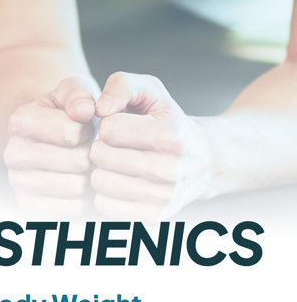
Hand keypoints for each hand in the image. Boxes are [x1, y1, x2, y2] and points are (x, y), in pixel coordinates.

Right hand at [4, 77, 96, 214]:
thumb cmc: (66, 113)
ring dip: (89, 175)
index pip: (71, 132)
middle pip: (77, 161)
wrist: (49, 138)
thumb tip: (84, 110)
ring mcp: (18, 182)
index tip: (83, 126)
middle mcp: (13, 153)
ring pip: (77, 187)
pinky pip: (75, 208)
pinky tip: (77, 180)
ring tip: (82, 163)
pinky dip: (84, 197)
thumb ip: (78, 93)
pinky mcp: (30, 206)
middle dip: (90, 153)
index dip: (87, 129)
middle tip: (85, 147)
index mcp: (20, 121)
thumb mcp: (71, 91)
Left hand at [90, 72, 212, 219]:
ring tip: (118, 161)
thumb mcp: (152, 91)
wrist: (203, 160)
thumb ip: (122, 85)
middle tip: (117, 144)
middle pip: (100, 155)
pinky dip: (106, 192)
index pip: (109, 128)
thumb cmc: (169, 121)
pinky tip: (121, 180)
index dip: (109, 122)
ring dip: (103, 169)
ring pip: (99, 182)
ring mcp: (162, 197)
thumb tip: (99, 108)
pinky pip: (104, 206)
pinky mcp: (153, 216)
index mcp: (169, 136)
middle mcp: (168, 170)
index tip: (122, 124)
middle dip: (103, 145)